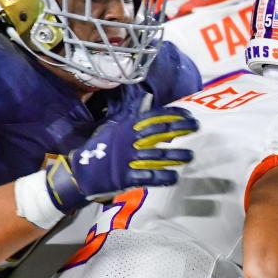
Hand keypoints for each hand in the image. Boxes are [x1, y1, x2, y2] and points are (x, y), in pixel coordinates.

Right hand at [45, 106, 197, 211]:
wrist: (81, 172)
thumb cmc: (99, 148)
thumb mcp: (113, 128)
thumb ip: (131, 116)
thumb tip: (147, 100)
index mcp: (127, 127)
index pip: (154, 117)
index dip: (173, 115)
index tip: (188, 114)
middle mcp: (130, 141)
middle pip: (160, 132)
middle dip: (180, 129)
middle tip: (196, 127)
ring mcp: (129, 160)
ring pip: (158, 155)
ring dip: (176, 155)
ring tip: (190, 155)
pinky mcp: (127, 177)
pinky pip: (149, 177)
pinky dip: (163, 177)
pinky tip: (175, 177)